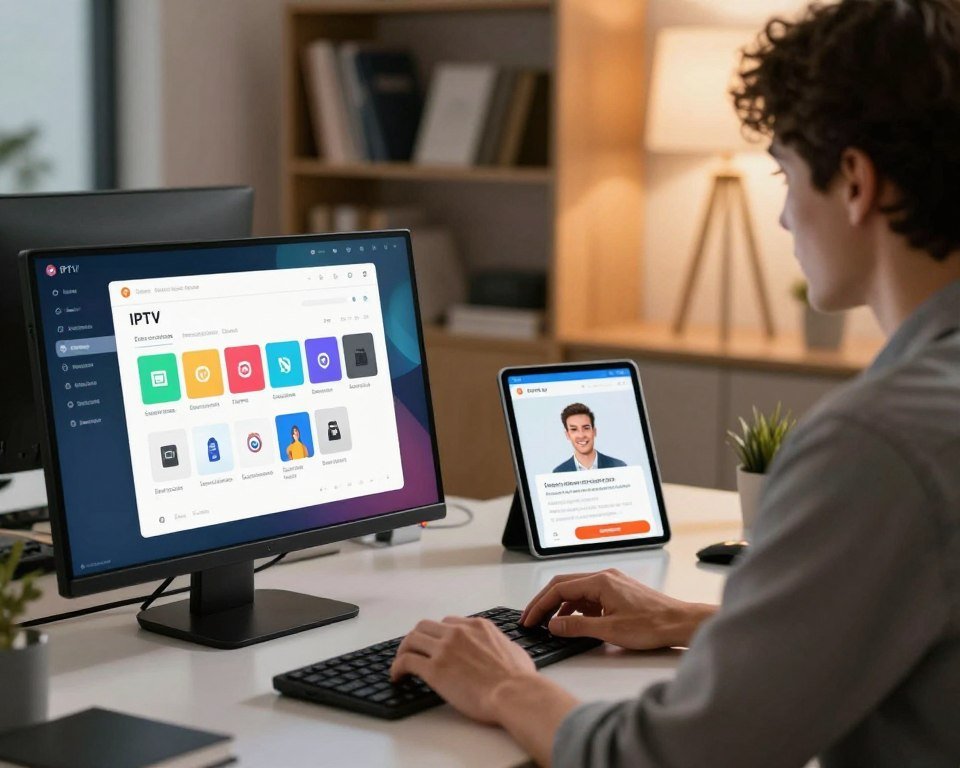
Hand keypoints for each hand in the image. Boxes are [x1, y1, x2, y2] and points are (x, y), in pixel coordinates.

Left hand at [390, 616, 537, 723]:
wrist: (514, 693)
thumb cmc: (519, 678)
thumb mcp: (513, 649)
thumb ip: (501, 645)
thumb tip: (501, 649)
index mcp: (477, 626)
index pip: (448, 622)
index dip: (439, 634)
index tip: (435, 645)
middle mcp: (458, 632)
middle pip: (425, 626)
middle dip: (417, 638)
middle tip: (414, 651)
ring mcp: (444, 649)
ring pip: (412, 639)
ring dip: (404, 650)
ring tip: (401, 663)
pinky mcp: (434, 669)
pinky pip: (406, 661)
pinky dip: (397, 667)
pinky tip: (397, 676)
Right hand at [521, 568, 716, 649]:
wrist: (680, 623)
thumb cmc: (653, 625)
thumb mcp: (610, 630)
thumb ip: (577, 627)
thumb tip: (553, 625)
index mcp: (600, 581)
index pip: (559, 588)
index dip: (540, 604)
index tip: (529, 619)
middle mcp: (605, 577)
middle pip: (564, 585)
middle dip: (545, 602)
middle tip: (531, 619)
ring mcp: (612, 583)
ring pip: (577, 591)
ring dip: (561, 606)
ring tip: (549, 624)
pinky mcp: (618, 592)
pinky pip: (590, 596)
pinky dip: (577, 608)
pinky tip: (574, 623)